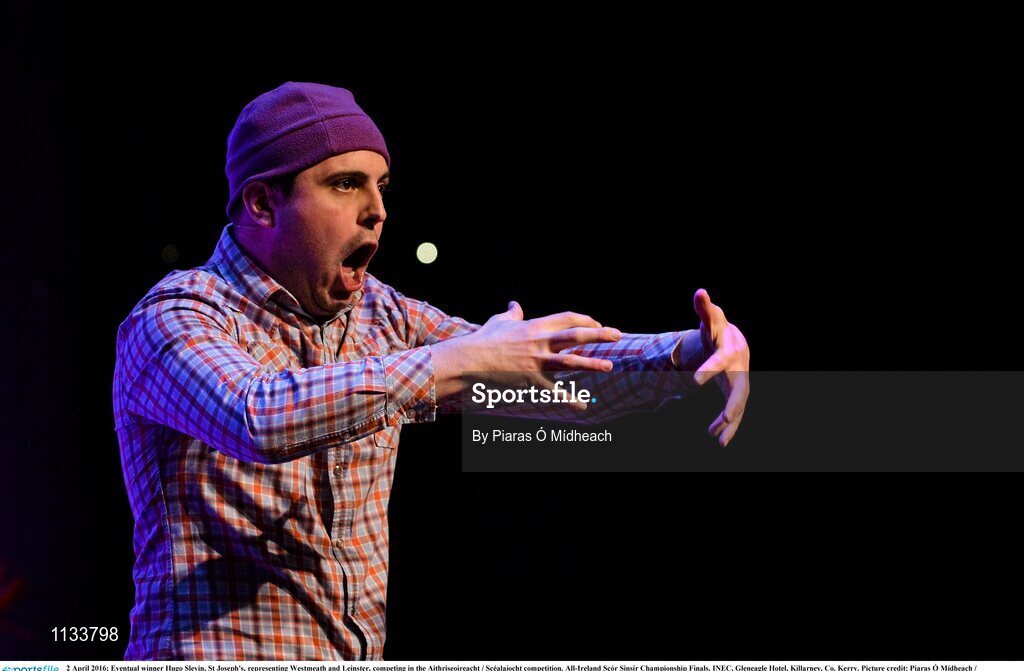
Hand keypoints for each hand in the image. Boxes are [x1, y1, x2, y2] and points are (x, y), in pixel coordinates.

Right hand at [431, 301, 622, 402]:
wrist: (470, 360)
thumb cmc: (484, 340)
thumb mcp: (499, 322)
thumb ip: (512, 314)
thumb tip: (514, 304)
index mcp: (535, 327)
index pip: (567, 319)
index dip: (585, 320)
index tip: (597, 324)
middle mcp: (540, 342)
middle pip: (576, 335)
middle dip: (599, 334)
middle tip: (617, 335)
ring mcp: (537, 362)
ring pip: (571, 362)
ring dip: (592, 364)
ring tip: (609, 366)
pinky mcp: (532, 381)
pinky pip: (555, 391)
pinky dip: (570, 399)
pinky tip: (583, 406)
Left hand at [674, 288, 749, 446]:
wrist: (733, 340)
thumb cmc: (718, 328)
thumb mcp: (711, 319)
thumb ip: (704, 308)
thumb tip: (700, 292)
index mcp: (729, 351)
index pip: (719, 361)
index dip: (708, 370)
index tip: (694, 381)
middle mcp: (738, 369)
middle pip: (739, 389)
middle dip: (732, 404)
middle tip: (724, 418)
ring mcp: (740, 382)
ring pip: (738, 406)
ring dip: (730, 423)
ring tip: (718, 440)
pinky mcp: (736, 393)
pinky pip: (735, 412)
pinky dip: (729, 427)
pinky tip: (720, 441)